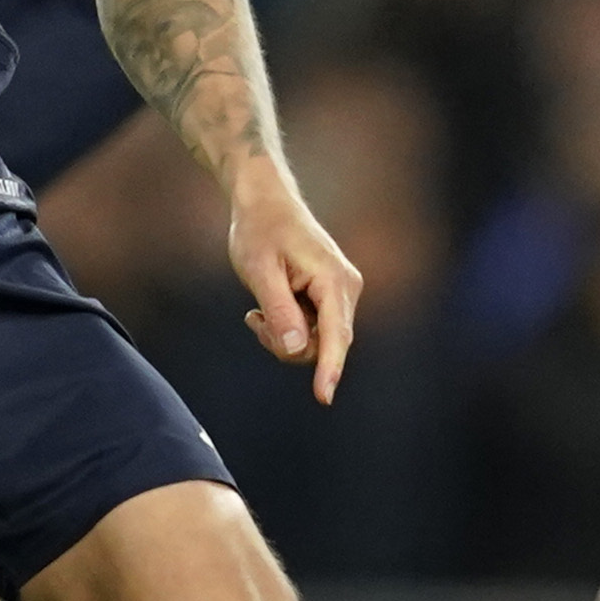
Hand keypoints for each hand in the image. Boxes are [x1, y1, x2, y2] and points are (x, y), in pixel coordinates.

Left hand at [223, 154, 363, 401]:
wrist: (265, 202)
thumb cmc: (260, 231)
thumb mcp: (260, 271)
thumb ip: (279, 311)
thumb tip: (296, 349)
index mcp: (334, 280)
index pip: (335, 335)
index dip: (330, 369)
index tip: (323, 398)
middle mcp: (346, 288)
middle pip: (322, 344)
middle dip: (285, 344)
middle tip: (253, 319)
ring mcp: (340, 293)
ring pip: (314, 342)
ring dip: (282, 337)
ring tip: (256, 311)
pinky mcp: (329, 297)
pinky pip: (311, 331)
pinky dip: (286, 328)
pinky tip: (265, 309)